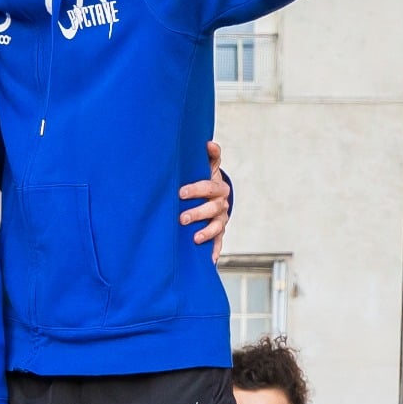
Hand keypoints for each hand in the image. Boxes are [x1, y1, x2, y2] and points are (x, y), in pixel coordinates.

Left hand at [179, 140, 230, 263]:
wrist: (214, 195)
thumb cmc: (205, 179)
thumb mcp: (207, 167)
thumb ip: (210, 156)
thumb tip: (209, 143)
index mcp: (217, 187)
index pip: (207, 187)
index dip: (195, 189)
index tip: (180, 193)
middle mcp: (221, 203)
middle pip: (211, 208)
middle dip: (197, 213)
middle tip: (181, 218)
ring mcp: (221, 219)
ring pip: (216, 226)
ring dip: (206, 232)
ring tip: (194, 238)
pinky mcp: (219, 232)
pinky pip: (219, 242)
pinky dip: (215, 251)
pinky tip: (209, 260)